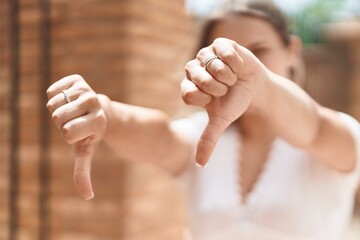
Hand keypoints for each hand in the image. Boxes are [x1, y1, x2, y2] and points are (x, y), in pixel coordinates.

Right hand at [46, 75, 106, 199]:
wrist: (100, 111)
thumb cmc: (89, 135)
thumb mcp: (85, 152)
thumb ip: (83, 173)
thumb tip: (88, 196)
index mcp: (98, 122)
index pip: (67, 132)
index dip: (68, 136)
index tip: (80, 134)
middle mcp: (94, 103)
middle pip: (57, 117)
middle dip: (61, 123)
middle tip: (75, 121)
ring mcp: (86, 89)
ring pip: (53, 104)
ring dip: (58, 110)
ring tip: (73, 111)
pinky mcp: (77, 79)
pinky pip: (52, 90)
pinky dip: (55, 97)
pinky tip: (69, 100)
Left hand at [181, 38, 266, 166]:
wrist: (255, 87)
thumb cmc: (235, 102)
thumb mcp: (221, 121)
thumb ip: (208, 140)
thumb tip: (199, 165)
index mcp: (189, 87)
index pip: (189, 94)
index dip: (207, 98)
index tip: (216, 99)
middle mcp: (193, 70)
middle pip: (199, 78)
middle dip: (218, 87)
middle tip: (226, 87)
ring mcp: (205, 55)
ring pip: (212, 65)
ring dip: (228, 75)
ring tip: (232, 76)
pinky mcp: (219, 43)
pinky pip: (223, 50)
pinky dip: (234, 61)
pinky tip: (237, 65)